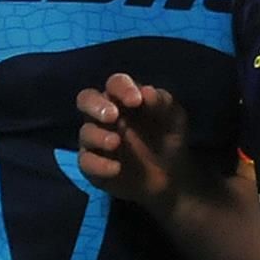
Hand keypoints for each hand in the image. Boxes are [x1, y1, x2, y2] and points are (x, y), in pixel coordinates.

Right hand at [76, 73, 190, 206]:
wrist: (170, 176)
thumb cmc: (168, 138)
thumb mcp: (174, 118)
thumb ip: (162, 102)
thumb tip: (146, 91)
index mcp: (123, 98)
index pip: (115, 84)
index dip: (122, 88)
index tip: (136, 100)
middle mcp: (104, 115)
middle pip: (86, 99)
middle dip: (96, 105)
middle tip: (112, 115)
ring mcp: (96, 140)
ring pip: (85, 132)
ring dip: (98, 135)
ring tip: (115, 142)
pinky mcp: (92, 165)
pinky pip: (86, 161)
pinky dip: (99, 164)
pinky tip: (116, 168)